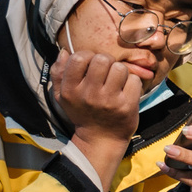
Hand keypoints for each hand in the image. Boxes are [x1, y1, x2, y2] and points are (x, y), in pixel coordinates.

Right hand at [53, 51, 141, 180]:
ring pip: (120, 68)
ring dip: (120, 72)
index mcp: (71, 90)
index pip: (79, 58)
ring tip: (116, 83)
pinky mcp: (127, 106)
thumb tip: (65, 52)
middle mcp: (89, 95)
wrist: (101, 139)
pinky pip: (134, 80)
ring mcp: (109, 101)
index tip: (90, 65)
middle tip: (106, 73)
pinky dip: (132, 84)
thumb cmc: (83, 112)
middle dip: (106, 62)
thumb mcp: (63, 96)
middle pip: (102, 59)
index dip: (87, 56)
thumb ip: (58, 73)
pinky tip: (125, 92)